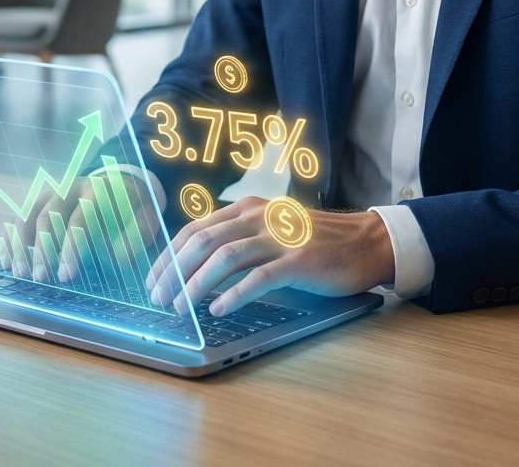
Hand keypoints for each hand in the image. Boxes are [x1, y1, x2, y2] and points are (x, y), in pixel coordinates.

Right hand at [0, 172, 156, 283]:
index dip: (71, 248)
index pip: (79, 218)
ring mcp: (49, 192)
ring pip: (25, 214)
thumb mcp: (145, 217)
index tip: (66, 275)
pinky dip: (9, 238)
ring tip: (18, 272)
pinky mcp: (38, 200)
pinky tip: (6, 261)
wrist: (120, 182)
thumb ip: (137, 235)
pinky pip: (17, 216)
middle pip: (47, 216)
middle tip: (39, 278)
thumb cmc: (132, 206)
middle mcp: (68, 186)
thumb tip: (119, 257)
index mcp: (96, 190)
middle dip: (41, 250)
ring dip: (19, 245)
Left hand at [144, 196, 393, 316]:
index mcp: (246, 208)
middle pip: (203, 242)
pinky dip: (234, 295)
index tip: (152, 280)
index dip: (168, 256)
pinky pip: (259, 278)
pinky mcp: (300, 260)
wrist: (366, 242)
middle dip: (174, 272)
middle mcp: (259, 217)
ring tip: (180, 307)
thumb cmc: (315, 242)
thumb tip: (193, 268)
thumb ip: (237, 240)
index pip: (194, 229)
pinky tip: (218, 309)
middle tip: (159, 298)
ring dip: (196, 285)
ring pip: (225, 258)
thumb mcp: (269, 230)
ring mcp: (280, 237)